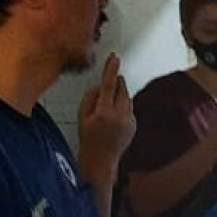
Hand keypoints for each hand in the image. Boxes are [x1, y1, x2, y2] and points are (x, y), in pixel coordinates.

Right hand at [77, 54, 134, 174]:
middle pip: (121, 89)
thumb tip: (101, 85)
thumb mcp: (82, 115)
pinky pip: (130, 109)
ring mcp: (129, 121)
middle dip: (116, 82)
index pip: (108, 85)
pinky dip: (123, 107)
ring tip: (108, 104)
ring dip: (119, 94)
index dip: (111, 69)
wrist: (101, 159)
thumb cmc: (88, 138)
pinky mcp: (134, 125)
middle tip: (110, 79)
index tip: (115, 58)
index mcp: (104, 112)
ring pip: (127, 98)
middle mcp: (120, 116)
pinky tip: (113, 117)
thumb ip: (91, 97)